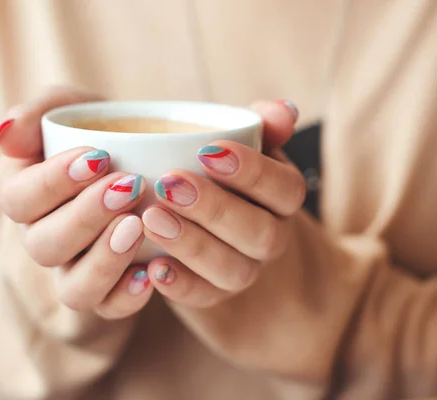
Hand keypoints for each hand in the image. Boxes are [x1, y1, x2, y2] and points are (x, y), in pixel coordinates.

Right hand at [0, 86, 152, 318]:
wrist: (146, 157)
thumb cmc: (103, 129)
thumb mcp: (74, 107)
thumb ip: (38, 113)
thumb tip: (4, 135)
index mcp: (22, 192)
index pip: (18, 197)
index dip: (53, 181)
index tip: (97, 156)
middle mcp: (41, 237)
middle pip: (44, 245)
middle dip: (85, 216)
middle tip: (129, 185)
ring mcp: (74, 268)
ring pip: (73, 288)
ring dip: (103, 260)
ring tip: (137, 226)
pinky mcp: (108, 288)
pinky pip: (108, 307)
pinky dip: (126, 297)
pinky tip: (150, 273)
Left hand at [141, 100, 304, 306]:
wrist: (209, 216)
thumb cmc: (223, 171)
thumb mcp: (243, 143)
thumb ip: (262, 126)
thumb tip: (283, 110)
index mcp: (283, 198)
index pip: (285, 188)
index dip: (252, 172)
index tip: (208, 150)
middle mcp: (271, 239)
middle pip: (260, 234)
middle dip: (216, 209)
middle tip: (169, 184)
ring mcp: (245, 270)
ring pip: (234, 270)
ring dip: (193, 245)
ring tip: (151, 218)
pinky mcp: (213, 293)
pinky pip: (203, 297)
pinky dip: (180, 285)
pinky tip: (151, 266)